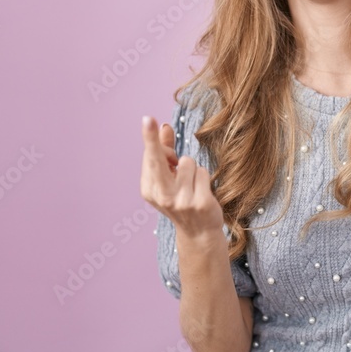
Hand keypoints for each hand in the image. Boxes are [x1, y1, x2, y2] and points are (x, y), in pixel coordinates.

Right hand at [139, 116, 224, 240]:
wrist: (198, 233)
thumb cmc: (182, 199)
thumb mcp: (169, 179)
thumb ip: (165, 152)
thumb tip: (164, 127)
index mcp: (150, 190)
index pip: (149, 158)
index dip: (150, 139)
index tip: (147, 119)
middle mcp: (162, 196)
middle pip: (159, 160)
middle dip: (154, 140)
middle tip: (149, 120)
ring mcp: (181, 201)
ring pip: (187, 162)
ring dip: (192, 168)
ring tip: (191, 184)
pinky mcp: (200, 203)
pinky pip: (202, 172)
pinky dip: (203, 177)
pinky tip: (200, 191)